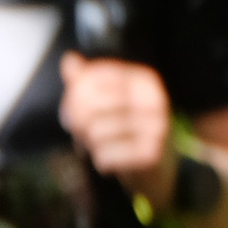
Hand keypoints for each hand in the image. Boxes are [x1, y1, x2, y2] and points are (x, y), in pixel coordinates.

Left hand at [60, 52, 178, 205]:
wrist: (158, 168)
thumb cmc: (126, 130)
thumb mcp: (109, 102)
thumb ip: (87, 81)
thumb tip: (69, 59)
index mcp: (144, 80)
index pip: (92, 78)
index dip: (74, 97)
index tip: (76, 110)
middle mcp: (155, 100)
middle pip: (91, 105)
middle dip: (78, 123)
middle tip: (85, 133)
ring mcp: (157, 127)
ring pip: (96, 132)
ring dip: (90, 145)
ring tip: (102, 146)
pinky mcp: (152, 154)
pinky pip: (105, 156)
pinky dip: (101, 162)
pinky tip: (113, 160)